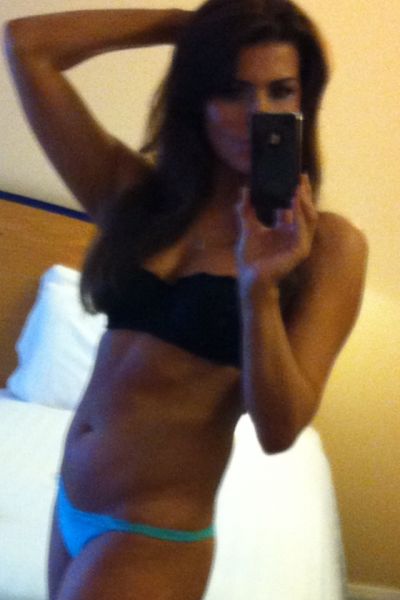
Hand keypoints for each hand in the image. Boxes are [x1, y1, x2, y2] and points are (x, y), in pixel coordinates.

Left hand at [235, 174, 317, 301]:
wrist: (250, 278)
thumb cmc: (250, 259)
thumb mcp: (247, 229)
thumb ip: (246, 211)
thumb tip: (244, 191)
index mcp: (286, 230)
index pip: (296, 207)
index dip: (297, 192)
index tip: (296, 175)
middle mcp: (295, 235)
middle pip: (306, 210)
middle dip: (305, 193)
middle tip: (300, 177)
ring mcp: (300, 243)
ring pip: (309, 218)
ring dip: (304, 202)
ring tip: (298, 188)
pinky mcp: (300, 251)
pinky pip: (303, 231)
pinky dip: (300, 216)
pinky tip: (294, 204)